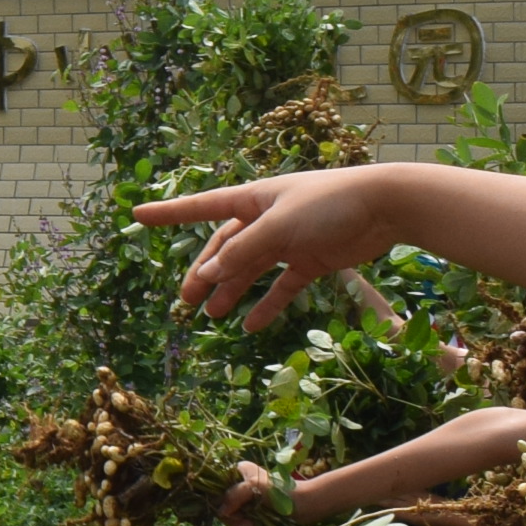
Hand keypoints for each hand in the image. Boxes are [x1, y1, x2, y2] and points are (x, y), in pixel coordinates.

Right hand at [136, 168, 403, 329]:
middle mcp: (266, 219)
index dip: (169, 212)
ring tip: (213, 317)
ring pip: (251, 268)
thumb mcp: (279, 226)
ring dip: (232, 291)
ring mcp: (289, 240)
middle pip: (225, 247)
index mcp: (253, 199)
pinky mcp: (313, 259)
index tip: (138, 213)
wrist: (386, 206)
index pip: (201, 206)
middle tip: (184, 302)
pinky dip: (267, 304)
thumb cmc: (329, 204)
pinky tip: (252, 325)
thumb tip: (205, 277)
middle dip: (203, 273)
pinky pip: (282, 285)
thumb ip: (242, 252)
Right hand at [221, 463, 285, 525]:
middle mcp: (238, 483)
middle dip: (230, 516)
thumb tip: (221, 511)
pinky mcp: (250, 510)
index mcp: (237, 471)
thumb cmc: (280, 491)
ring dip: (237, 523)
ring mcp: (244, 497)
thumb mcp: (253, 487)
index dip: (218, 500)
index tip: (228, 512)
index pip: (215, 486)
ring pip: (228, 513)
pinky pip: (237, 520)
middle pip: (221, 502)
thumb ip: (234, 495)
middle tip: (243, 525)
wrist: (303, 505)